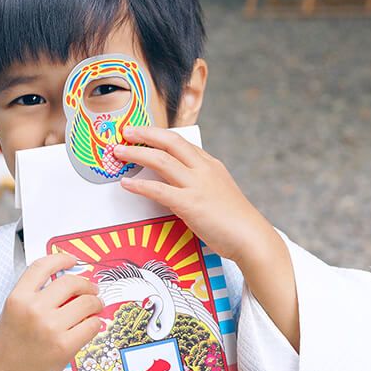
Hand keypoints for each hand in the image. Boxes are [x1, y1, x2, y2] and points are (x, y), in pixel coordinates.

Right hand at [0, 253, 103, 370]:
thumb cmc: (10, 347)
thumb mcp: (12, 312)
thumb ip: (34, 295)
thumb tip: (68, 282)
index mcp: (17, 298)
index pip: (42, 266)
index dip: (61, 258)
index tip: (73, 260)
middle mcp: (33, 309)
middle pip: (71, 282)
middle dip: (87, 285)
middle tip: (92, 290)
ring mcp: (50, 327)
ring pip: (86, 303)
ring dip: (95, 303)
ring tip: (95, 308)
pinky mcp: (64, 346)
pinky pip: (92, 325)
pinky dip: (95, 324)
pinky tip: (91, 326)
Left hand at [114, 126, 272, 265]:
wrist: (251, 238)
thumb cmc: (235, 221)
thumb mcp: (218, 192)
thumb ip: (199, 184)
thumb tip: (175, 185)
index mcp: (211, 165)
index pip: (182, 142)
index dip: (160, 135)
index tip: (143, 132)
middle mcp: (203, 169)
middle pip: (170, 142)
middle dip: (145, 133)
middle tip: (126, 132)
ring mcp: (197, 185)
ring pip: (161, 160)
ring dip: (136, 153)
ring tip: (119, 152)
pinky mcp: (190, 204)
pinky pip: (158, 190)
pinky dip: (139, 185)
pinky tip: (126, 184)